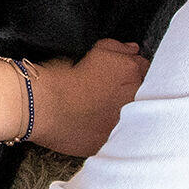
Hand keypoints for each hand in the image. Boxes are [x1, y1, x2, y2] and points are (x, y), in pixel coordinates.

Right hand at [29, 38, 148, 155]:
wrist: (44, 106)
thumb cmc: (64, 75)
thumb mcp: (94, 50)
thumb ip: (118, 47)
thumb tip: (132, 49)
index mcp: (132, 72)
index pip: (144, 68)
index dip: (129, 70)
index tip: (118, 73)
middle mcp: (134, 98)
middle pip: (141, 92)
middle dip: (129, 90)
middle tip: (106, 90)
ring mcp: (124, 122)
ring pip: (131, 114)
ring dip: (121, 110)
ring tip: (98, 108)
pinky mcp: (110, 141)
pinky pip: (115, 135)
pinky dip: (108, 128)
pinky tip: (93, 123)